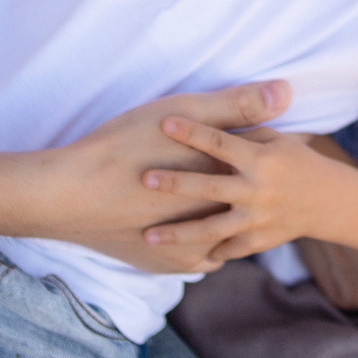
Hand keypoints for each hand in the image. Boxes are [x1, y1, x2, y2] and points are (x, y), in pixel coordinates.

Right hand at [41, 81, 292, 263]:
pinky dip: (212, 245)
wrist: (70, 193)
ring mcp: (193, 249)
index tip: (282, 139)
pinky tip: (212, 235)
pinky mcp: (169, 264)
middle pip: (251, 202)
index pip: (263, 161)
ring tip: (247, 207)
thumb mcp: (181, 112)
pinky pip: (205, 258)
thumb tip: (287, 93)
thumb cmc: (124, 146)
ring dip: (241, 222)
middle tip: (274, 178)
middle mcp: (216, 220)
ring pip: (232, 236)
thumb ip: (235, 105)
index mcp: (226, 179)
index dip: (272, 147)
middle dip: (264, 189)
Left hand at [136, 119, 338, 266]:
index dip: (193, 131)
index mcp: (260, 160)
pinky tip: (177, 255)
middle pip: (209, 187)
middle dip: (176, 183)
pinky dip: (203, 253)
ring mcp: (257, 220)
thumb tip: (213, 112)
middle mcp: (257, 190)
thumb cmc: (294, 161)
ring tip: (148, 234)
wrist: (326, 202)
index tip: (165, 122)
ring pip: (211, 229)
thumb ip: (245, 130)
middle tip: (145, 179)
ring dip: (178, 233)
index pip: (220, 142)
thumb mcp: (276, 139)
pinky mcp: (257, 242)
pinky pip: (226, 250)